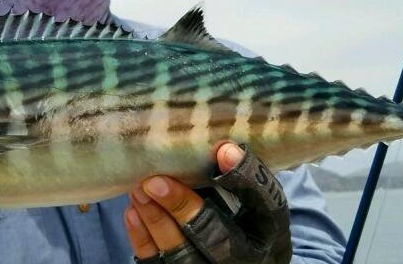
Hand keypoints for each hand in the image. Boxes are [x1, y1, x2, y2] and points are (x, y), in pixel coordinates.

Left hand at [125, 142, 291, 263]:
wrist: (232, 260)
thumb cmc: (246, 225)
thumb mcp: (257, 206)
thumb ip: (244, 180)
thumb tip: (224, 149)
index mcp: (269, 237)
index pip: (267, 208)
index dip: (245, 180)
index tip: (223, 150)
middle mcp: (244, 261)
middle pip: (213, 238)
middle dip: (182, 208)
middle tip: (155, 181)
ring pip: (180, 254)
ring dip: (156, 220)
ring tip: (139, 192)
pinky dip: (142, 238)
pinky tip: (133, 213)